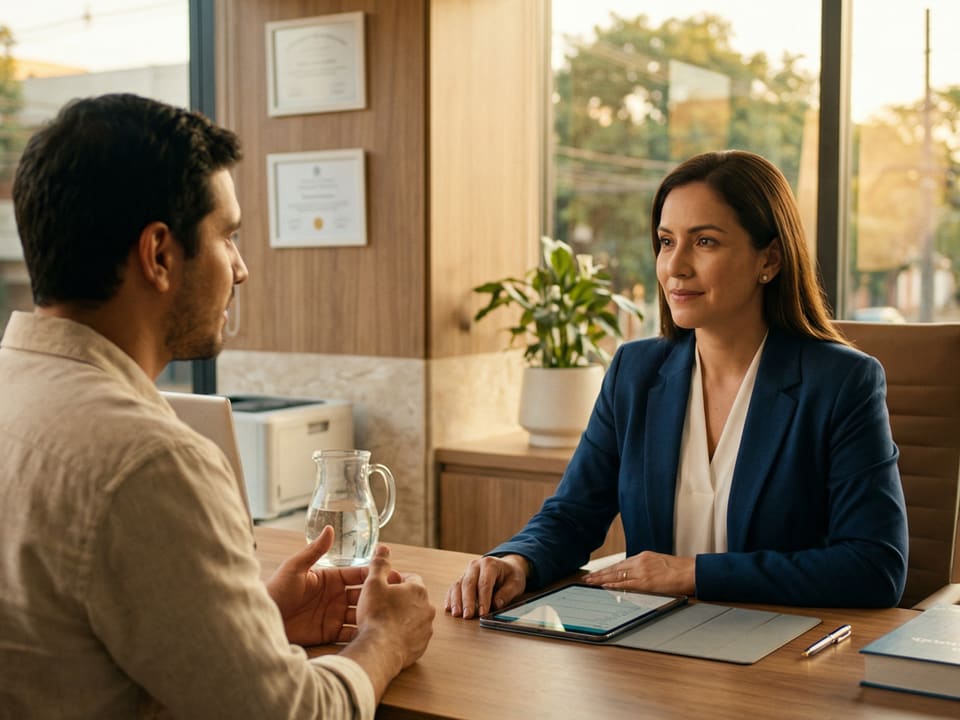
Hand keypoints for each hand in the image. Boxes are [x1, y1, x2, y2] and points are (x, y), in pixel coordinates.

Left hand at [265, 525, 399, 645]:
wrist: (264, 619)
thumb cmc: (276, 590)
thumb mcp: (295, 567)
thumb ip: (315, 550)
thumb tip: (330, 528)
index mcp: (330, 577)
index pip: (357, 574)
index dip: (373, 574)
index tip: (390, 574)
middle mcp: (335, 596)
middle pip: (364, 595)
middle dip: (379, 595)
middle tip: (398, 597)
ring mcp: (334, 614)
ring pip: (361, 613)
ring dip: (373, 614)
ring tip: (389, 617)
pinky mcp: (329, 632)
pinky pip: (350, 632)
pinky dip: (362, 633)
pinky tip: (373, 633)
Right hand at [341, 544, 434, 700]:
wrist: (380, 649)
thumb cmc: (377, 615)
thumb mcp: (373, 584)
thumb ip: (379, 564)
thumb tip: (383, 547)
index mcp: (418, 590)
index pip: (411, 578)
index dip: (395, 580)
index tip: (384, 585)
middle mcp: (427, 608)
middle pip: (413, 599)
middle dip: (399, 599)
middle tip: (381, 604)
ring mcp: (426, 629)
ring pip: (413, 618)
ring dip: (401, 618)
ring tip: (383, 622)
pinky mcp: (421, 646)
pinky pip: (412, 637)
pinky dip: (402, 635)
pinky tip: (387, 637)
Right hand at [445, 554, 528, 618]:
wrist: (506, 567)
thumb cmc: (511, 576)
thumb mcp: (516, 583)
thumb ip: (507, 593)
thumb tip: (496, 604)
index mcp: (490, 564)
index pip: (485, 583)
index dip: (483, 599)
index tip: (483, 613)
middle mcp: (475, 565)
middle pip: (469, 583)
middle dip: (467, 601)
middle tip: (467, 616)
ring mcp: (467, 572)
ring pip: (458, 585)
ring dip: (456, 600)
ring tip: (456, 614)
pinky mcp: (462, 579)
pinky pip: (453, 588)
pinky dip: (450, 598)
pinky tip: (449, 608)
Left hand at [582, 551, 695, 595]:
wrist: (692, 571)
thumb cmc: (679, 568)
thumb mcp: (659, 562)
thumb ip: (645, 566)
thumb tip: (635, 574)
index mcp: (643, 556)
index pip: (620, 564)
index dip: (607, 569)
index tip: (598, 572)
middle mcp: (640, 562)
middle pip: (615, 568)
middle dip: (600, 573)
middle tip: (587, 578)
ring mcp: (642, 572)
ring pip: (617, 575)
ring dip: (602, 579)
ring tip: (590, 582)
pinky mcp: (647, 582)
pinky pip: (626, 584)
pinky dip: (614, 585)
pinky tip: (605, 586)